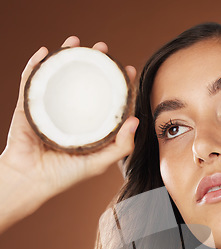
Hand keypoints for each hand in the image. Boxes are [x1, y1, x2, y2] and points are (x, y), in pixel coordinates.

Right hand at [0, 36, 138, 201]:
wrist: (30, 179)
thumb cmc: (65, 175)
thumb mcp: (99, 162)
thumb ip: (120, 146)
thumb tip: (136, 120)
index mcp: (90, 125)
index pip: (107, 98)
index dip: (118, 83)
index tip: (127, 70)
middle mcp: (72, 113)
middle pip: (85, 81)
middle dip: (94, 62)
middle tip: (103, 49)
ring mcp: (50, 107)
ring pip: (60, 75)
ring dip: (68, 55)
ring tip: (77, 41)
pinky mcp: (29, 105)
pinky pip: (32, 80)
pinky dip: (37, 64)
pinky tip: (45, 52)